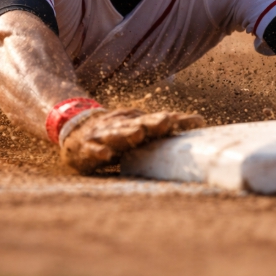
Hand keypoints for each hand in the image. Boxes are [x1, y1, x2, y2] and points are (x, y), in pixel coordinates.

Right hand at [61, 108, 204, 173]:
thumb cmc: (116, 132)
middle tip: (167, 121)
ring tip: (138, 134)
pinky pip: (93, 150)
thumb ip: (166, 126)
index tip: (197, 121)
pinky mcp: (88, 149)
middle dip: (153, 123)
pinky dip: (98, 152)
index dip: (176, 121)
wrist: (75, 132)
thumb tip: (200, 121)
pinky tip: (105, 155)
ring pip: (116, 134)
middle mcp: (122, 126)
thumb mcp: (139, 126)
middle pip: (139, 123)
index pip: (159, 120)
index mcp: (136, 123)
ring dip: (127, 134)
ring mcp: (104, 136)